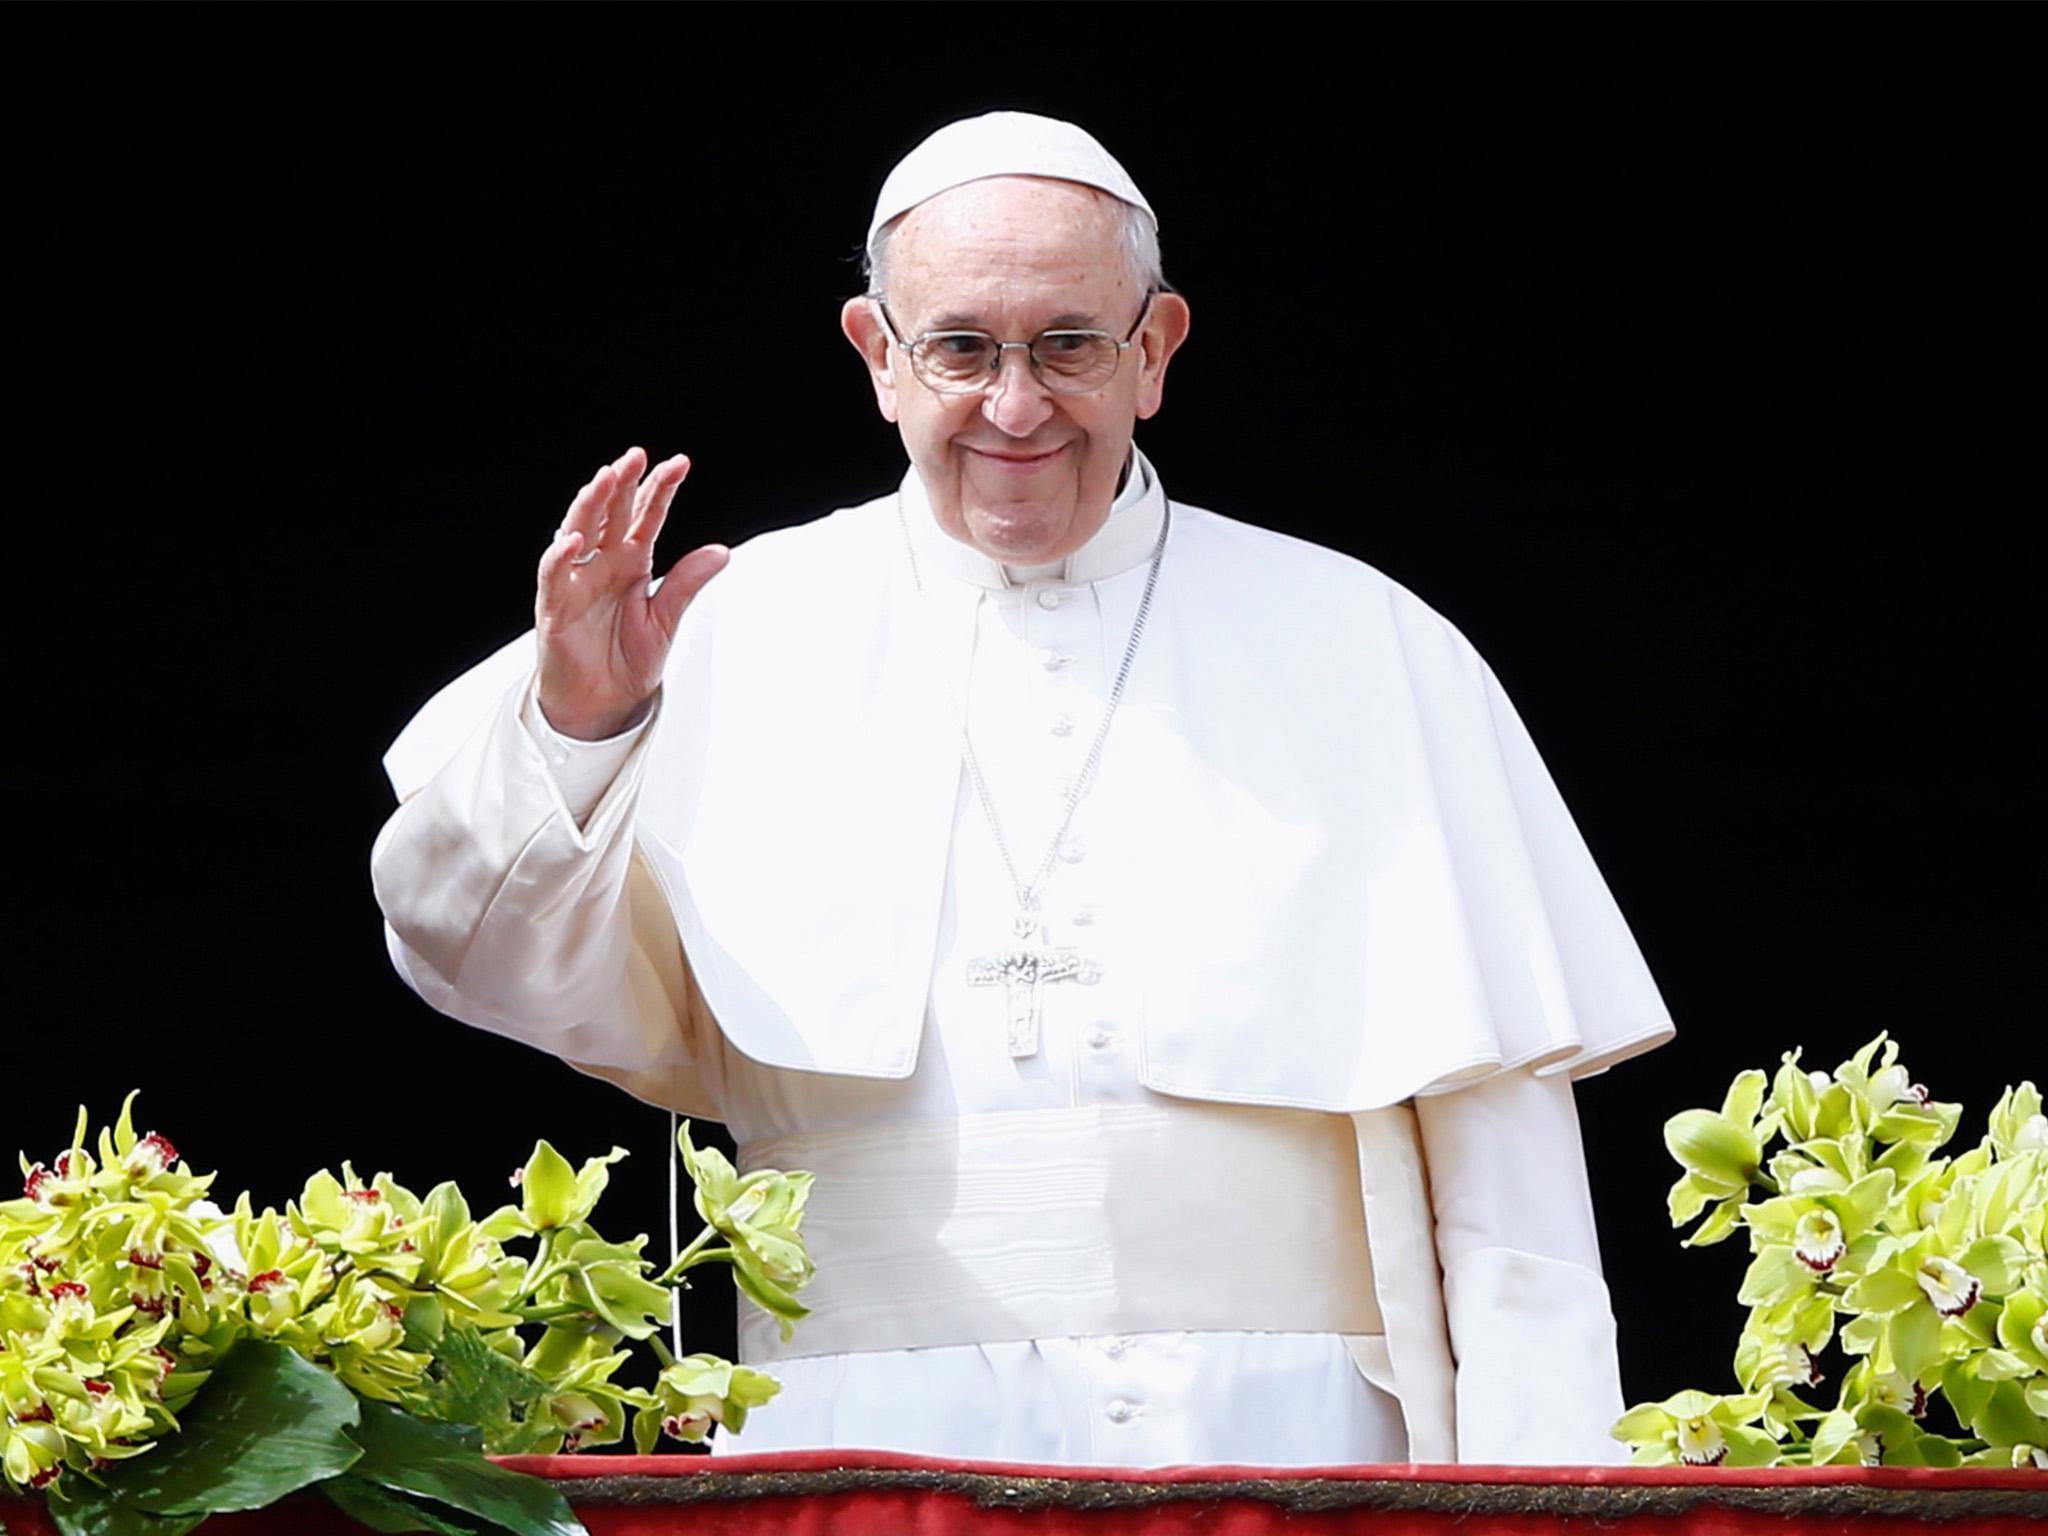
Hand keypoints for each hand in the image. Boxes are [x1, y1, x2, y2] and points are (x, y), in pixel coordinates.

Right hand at [535, 447, 729, 740]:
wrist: (602, 706)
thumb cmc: (627, 661)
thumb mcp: (666, 620)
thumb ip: (686, 584)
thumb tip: (723, 552)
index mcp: (631, 563)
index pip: (646, 517)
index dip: (659, 490)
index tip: (679, 463)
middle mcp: (602, 564)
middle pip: (611, 514)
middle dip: (623, 484)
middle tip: (636, 456)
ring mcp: (577, 582)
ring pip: (579, 531)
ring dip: (591, 504)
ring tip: (606, 478)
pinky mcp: (555, 607)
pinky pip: (554, 575)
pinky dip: (561, 556)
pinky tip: (574, 539)